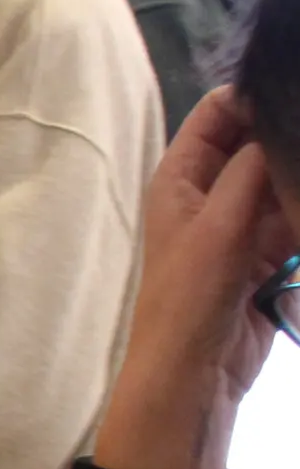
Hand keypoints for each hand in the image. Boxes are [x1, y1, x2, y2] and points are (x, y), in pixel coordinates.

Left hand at [94, 88, 296, 468]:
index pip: (220, 112)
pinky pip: (295, 218)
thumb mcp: (218, 230)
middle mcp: (209, 192)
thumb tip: (277, 123)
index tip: (298, 89)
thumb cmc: (189, 301)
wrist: (193, 379)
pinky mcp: (269, 254)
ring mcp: (241, 223)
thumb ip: (249, 173)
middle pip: (259, 142)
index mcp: (180, 178)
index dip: (258, 95)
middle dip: (290, 136)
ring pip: (283, 180)